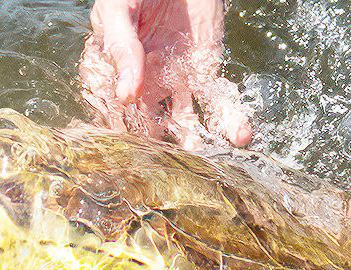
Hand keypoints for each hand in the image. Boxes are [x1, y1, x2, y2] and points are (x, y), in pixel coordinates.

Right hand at [79, 0, 252, 149]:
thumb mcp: (118, 10)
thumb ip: (121, 49)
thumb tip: (126, 95)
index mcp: (110, 74)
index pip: (110, 114)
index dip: (117, 137)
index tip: (127, 156)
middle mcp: (141, 87)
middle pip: (147, 129)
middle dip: (157, 152)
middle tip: (169, 172)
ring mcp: (174, 85)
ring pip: (183, 126)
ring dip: (195, 146)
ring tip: (207, 163)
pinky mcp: (205, 75)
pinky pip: (217, 104)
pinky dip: (230, 122)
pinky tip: (240, 136)